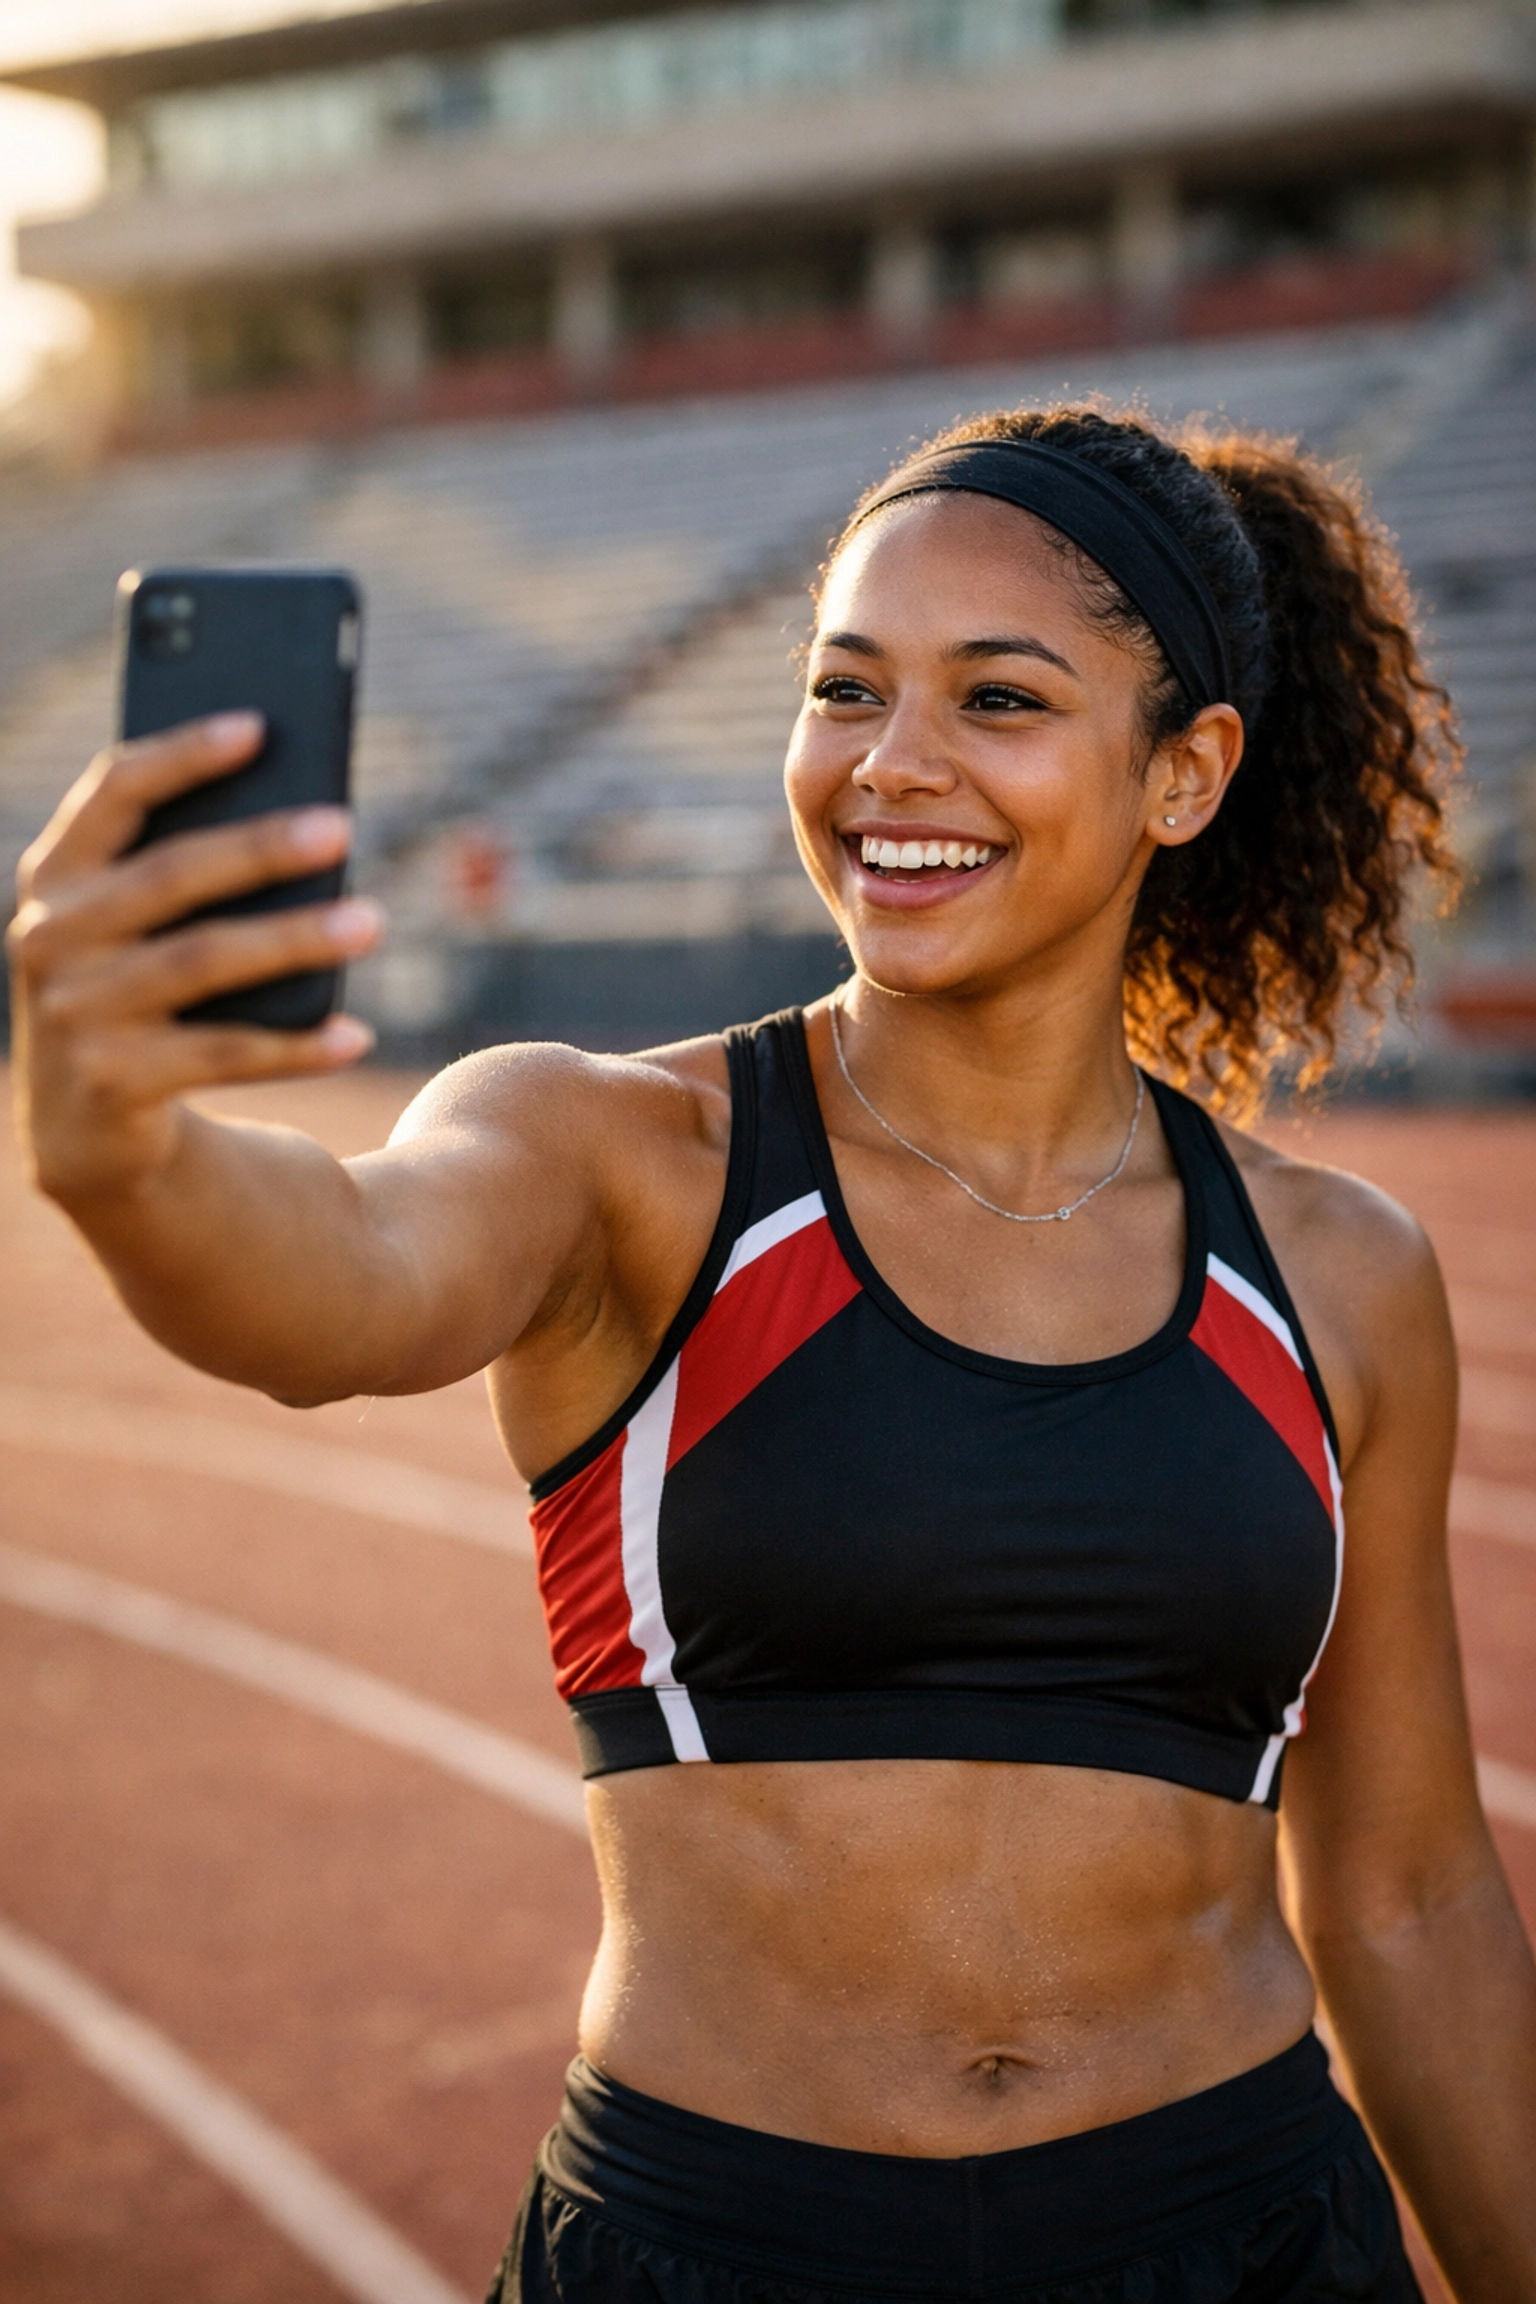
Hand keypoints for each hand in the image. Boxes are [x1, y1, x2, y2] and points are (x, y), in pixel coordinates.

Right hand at [8, 711, 384, 1204]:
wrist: (85, 1129)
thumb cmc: (137, 996)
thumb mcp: (136, 931)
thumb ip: (183, 875)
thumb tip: (304, 828)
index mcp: (54, 876)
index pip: (113, 791)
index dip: (182, 754)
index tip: (257, 727)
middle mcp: (49, 936)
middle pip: (172, 874)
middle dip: (261, 847)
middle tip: (341, 827)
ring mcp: (75, 1012)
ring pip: (203, 961)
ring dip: (295, 940)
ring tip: (372, 922)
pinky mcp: (112, 1082)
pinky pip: (224, 1054)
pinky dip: (297, 1047)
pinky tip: (355, 1034)